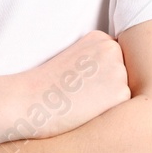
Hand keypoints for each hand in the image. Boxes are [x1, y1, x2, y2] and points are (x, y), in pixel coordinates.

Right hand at [9, 30, 129, 139]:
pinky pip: (123, 109)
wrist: (28, 100)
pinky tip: (86, 112)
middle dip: (106, 89)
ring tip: (81, 102)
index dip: (97, 79)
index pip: (114, 63)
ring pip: (123, 92)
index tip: (77, 82)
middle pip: (123, 76)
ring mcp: (119, 69)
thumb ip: (96, 63)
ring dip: (108, 102)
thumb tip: (117, 80)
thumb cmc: (45, 87)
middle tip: (78, 94)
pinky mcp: (120, 92)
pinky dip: (108, 115)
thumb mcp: (73, 61)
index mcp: (100, 38)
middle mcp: (112, 49)